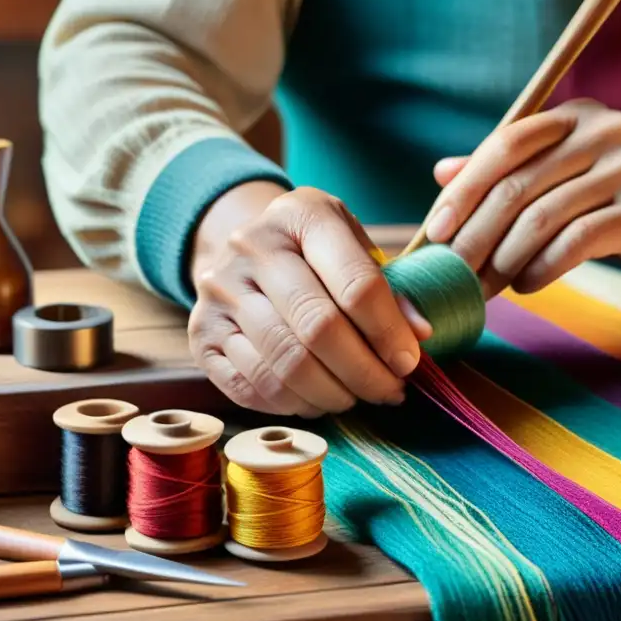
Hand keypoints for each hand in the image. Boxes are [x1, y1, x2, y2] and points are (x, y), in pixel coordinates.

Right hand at [189, 185, 430, 417]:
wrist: (244, 251)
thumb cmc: (315, 254)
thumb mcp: (356, 249)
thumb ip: (392, 287)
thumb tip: (420, 334)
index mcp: (301, 215)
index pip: (355, 283)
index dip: (389, 332)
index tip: (409, 362)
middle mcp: (251, 247)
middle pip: (318, 328)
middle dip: (364, 372)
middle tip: (388, 391)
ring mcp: (219, 291)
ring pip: (284, 365)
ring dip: (331, 395)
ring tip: (356, 398)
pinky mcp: (200, 333)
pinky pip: (251, 386)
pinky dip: (293, 405)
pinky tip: (317, 400)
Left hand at [425, 98, 620, 297]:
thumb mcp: (573, 172)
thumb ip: (512, 170)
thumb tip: (441, 173)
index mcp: (577, 118)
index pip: (505, 145)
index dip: (464, 190)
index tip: (435, 232)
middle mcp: (603, 132)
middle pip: (517, 186)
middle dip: (475, 237)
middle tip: (452, 275)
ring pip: (541, 218)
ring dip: (504, 262)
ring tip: (488, 288)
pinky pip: (576, 243)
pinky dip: (542, 269)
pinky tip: (528, 285)